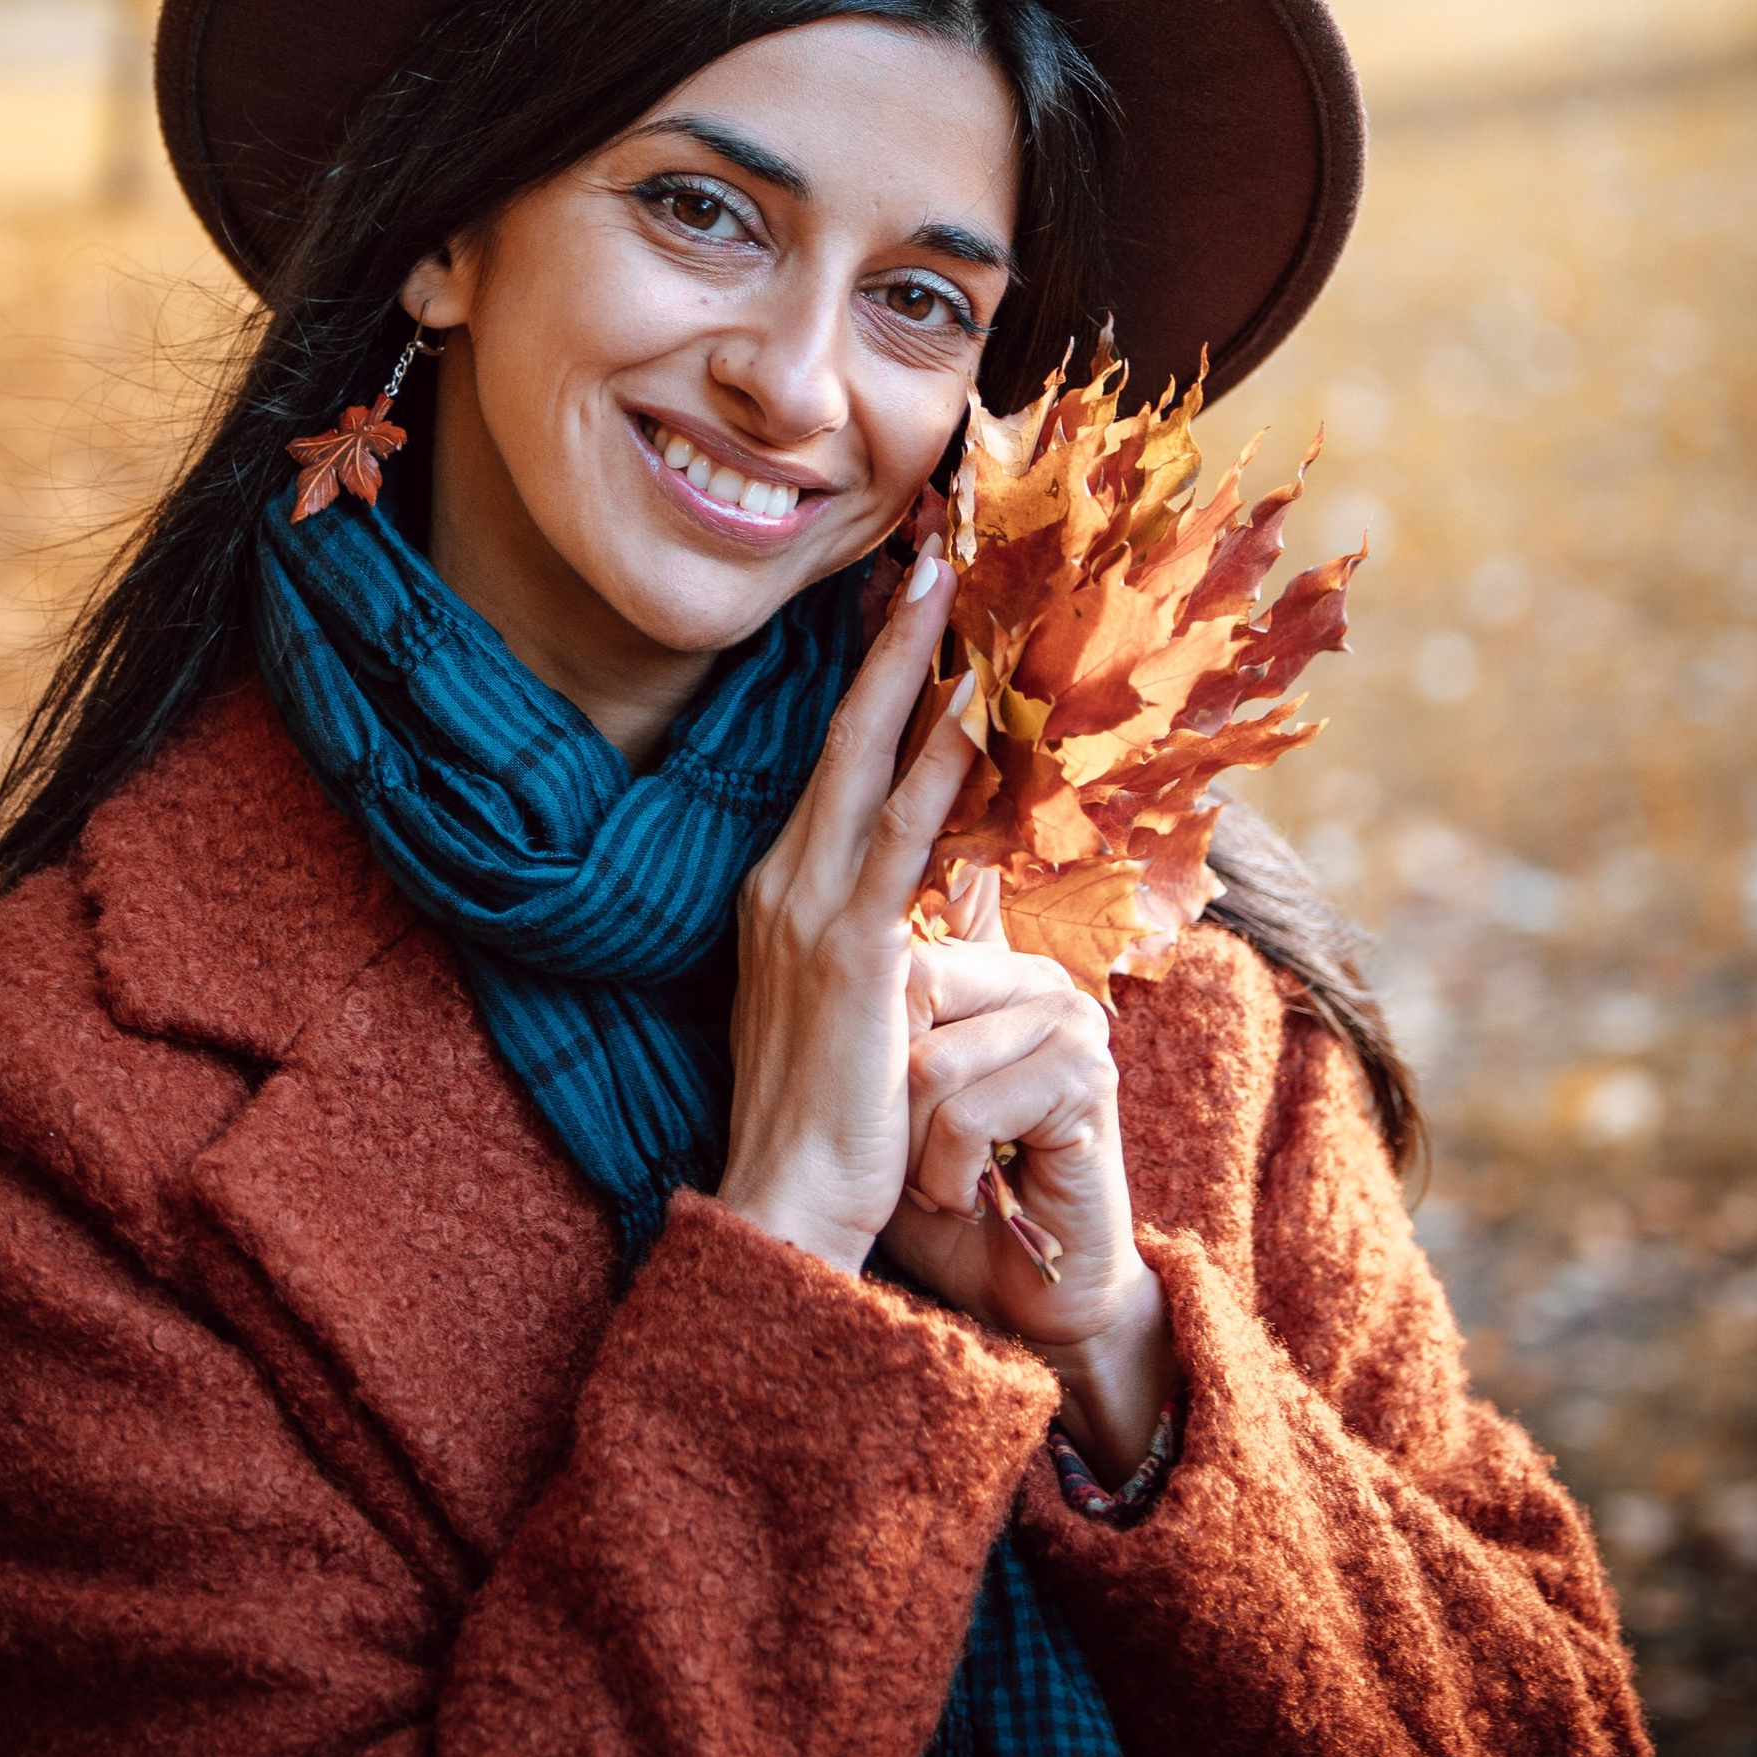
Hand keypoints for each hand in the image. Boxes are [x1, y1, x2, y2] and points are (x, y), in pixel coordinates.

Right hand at [718, 544, 981, 1276]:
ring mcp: (808, 910)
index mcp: (781, 888)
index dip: (869, 672)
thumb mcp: (860, 1004)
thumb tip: (941, 886)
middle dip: (885, 635)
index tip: (905, 593)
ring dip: (912, 667)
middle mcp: (782, 881)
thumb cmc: (834, 1120)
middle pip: (841, 731)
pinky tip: (975, 711)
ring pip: (868, 761)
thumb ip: (887, 933)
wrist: (785, 1210)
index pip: (831, 755)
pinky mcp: (851, 952)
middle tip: (927, 546)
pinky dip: (937, 766)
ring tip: (951, 585)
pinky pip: (903, 838)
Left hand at [881, 867, 1176, 1479]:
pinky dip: (949, 1176)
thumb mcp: (888, 1108)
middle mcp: (1040, 982)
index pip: (897, 956)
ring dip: (917, 1149)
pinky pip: (967, 1114)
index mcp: (995, 973)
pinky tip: (977, 1198)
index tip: (890, 1116)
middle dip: (892, 1100)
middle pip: (908, 996)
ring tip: (950, 1179)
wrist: (1026, 1299)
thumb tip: (799, 963)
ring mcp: (1072, 1023)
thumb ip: (867, 1034)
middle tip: (919, 1157)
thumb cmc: (947, 1202)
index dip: (872, 1047)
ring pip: (931, 1062)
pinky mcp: (1088, 1079)